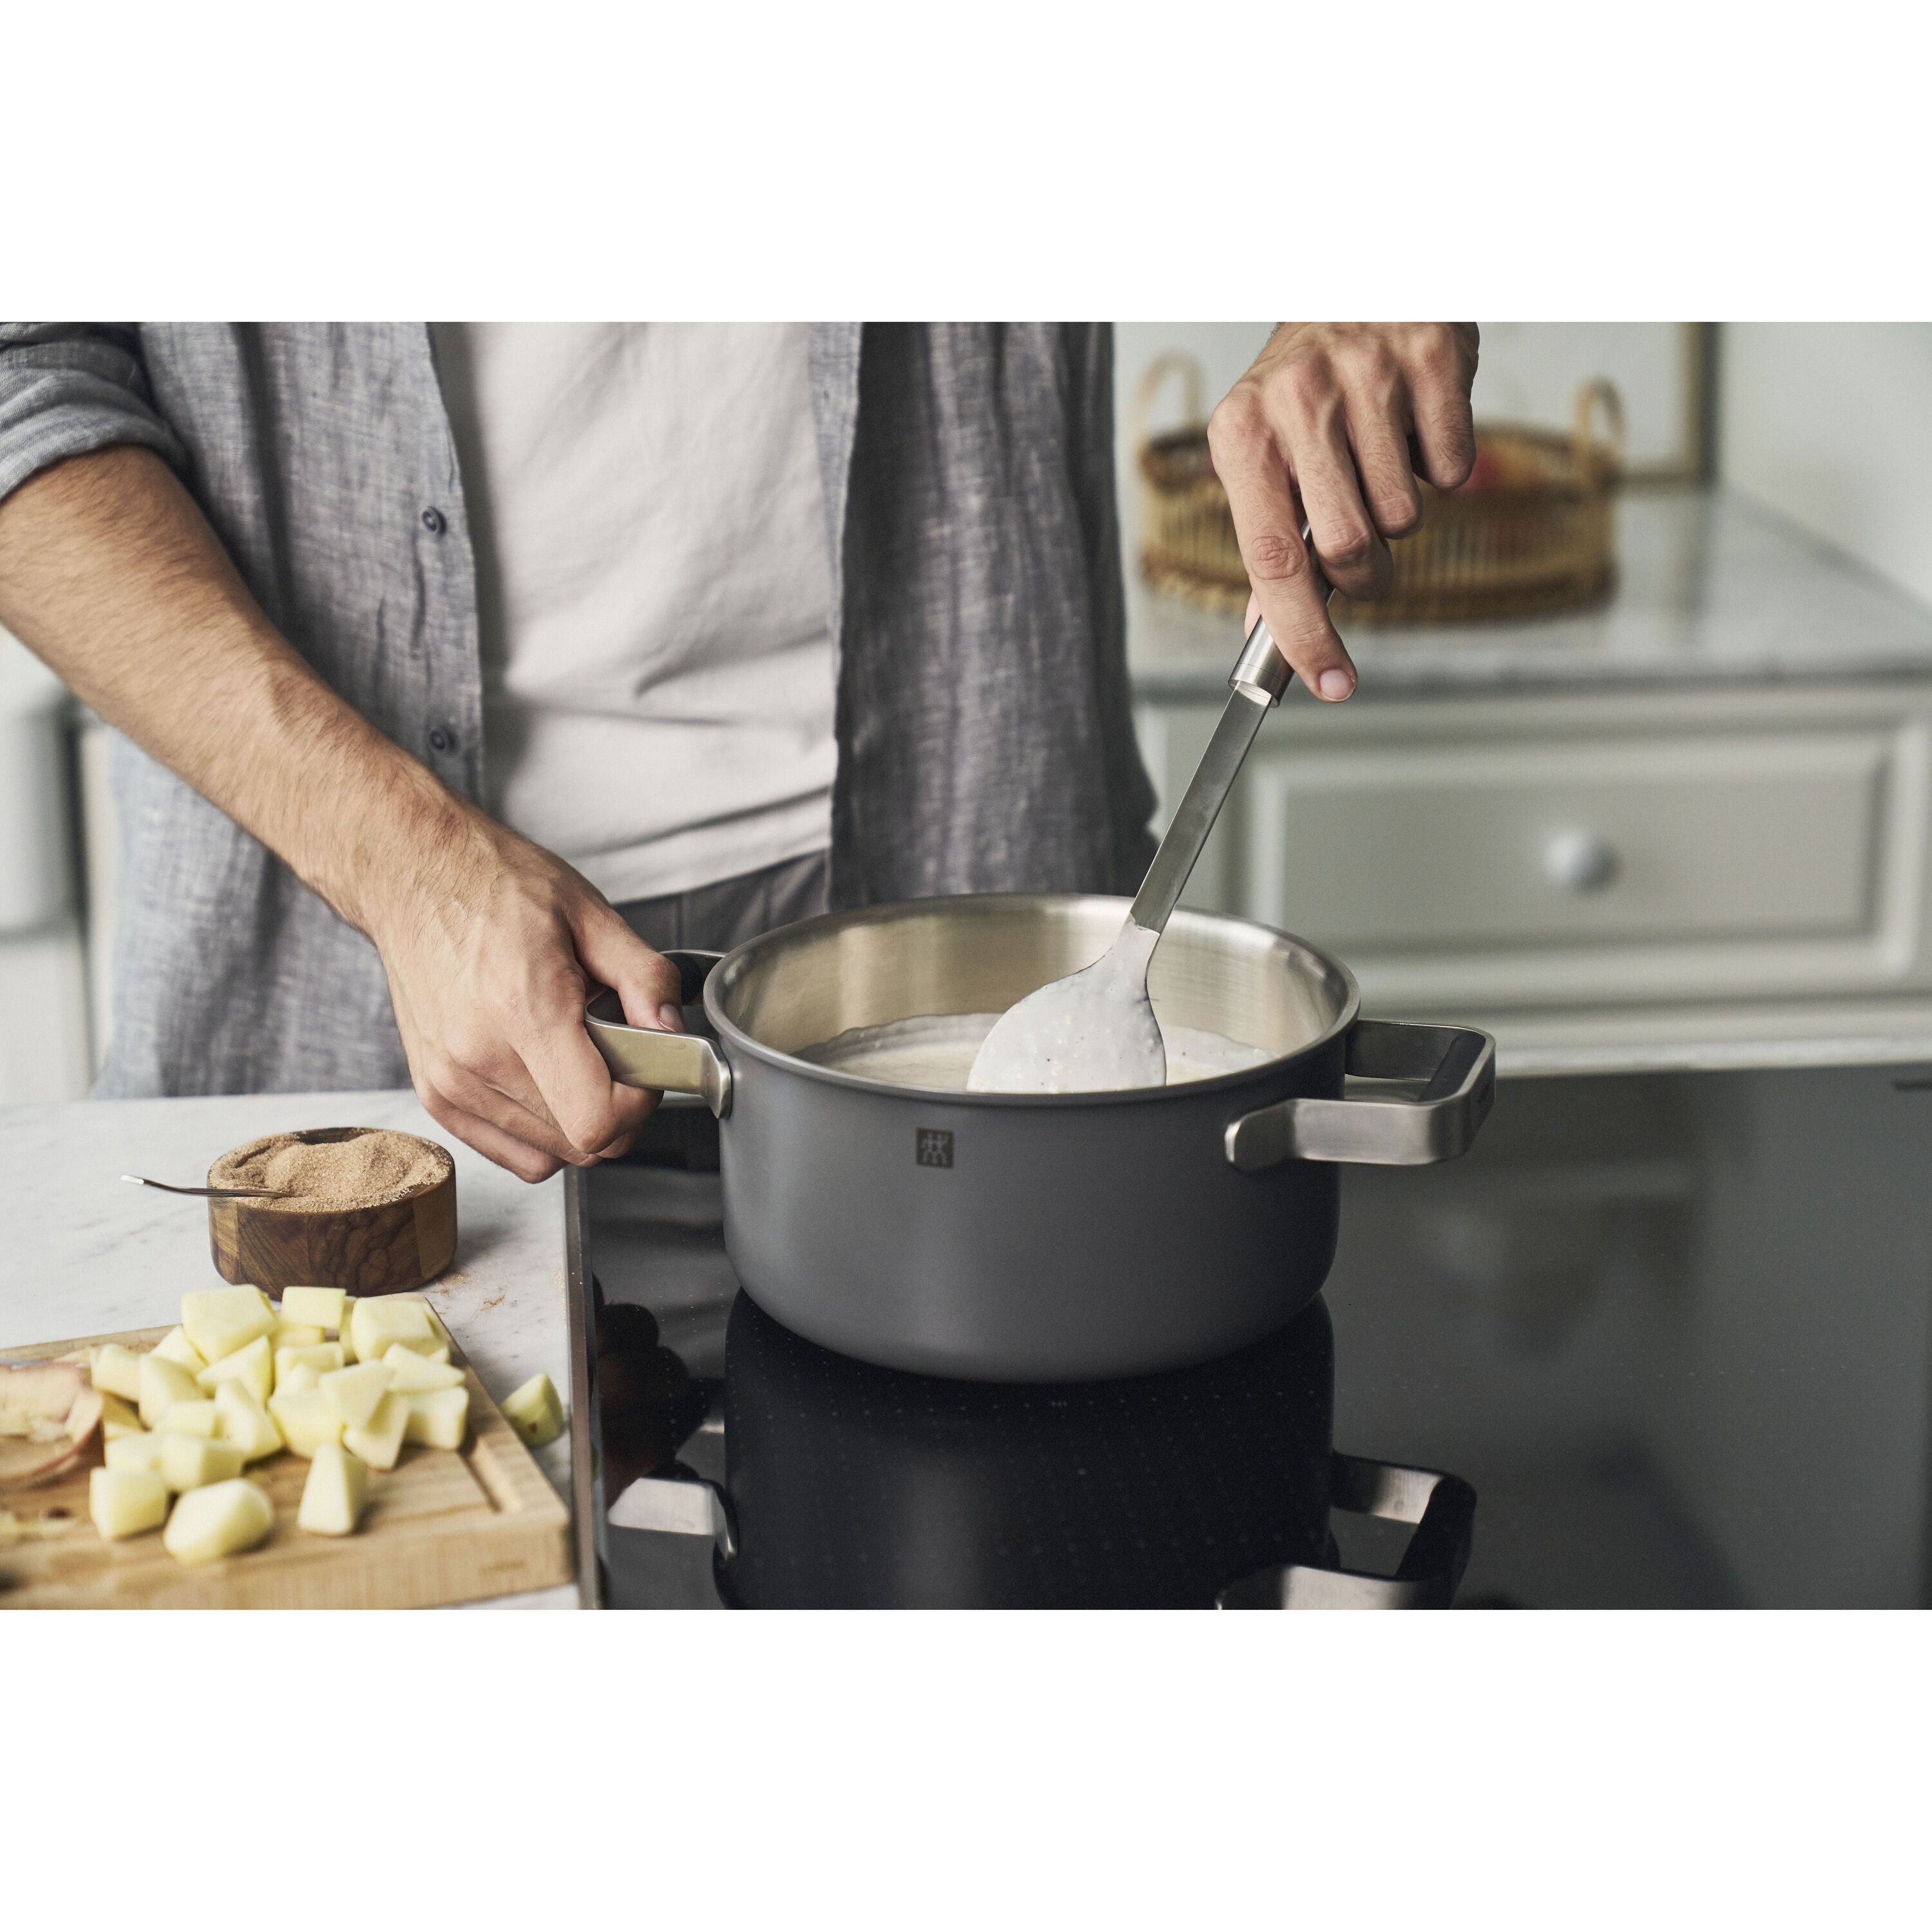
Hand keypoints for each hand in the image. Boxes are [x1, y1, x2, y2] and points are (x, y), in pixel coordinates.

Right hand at [364, 804, 684, 1182]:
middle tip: (616, 1053)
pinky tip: (544, 1077)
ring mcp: (450, 1083)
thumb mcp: (589, 912)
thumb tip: (671, 1031)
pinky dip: (541, 1131)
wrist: (414, 876)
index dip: (639, 1104)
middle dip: (617, 1108)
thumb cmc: (496, 886)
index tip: (645, 1068)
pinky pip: (511, 1153)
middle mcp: (479, 1057)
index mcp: (524, 1010)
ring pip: (549, 1153)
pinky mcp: (435, 1096)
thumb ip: (644, 977)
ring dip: (577, 1116)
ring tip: (571, 1053)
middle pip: (581, 1144)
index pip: (597, 1120)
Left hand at [1209, 323, 1479, 700]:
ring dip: (1401, 512)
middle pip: (1349, 547)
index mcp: (1240, 437)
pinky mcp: (1431, 358)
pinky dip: (1442, 466)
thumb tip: (1268, 631)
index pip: (1272, 561)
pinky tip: (1413, 428)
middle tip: (1368, 556)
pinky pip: (1452, 466)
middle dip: (1368, 574)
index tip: (1331, 683)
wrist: (1358, 279)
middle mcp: (1296, 403)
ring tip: (1381, 462)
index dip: (1303, 633)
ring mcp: (1365, 376)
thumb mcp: (1263, 451)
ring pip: (1405, 514)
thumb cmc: (1307, 384)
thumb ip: (1268, 540)